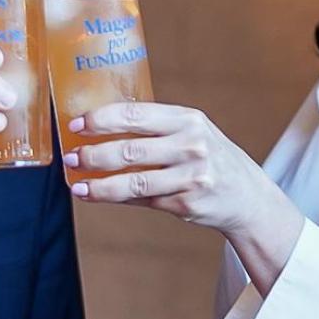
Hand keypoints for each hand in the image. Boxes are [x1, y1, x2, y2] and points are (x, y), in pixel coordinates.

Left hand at [64, 102, 302, 292]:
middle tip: (71, 157)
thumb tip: (100, 128)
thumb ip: (155, 129)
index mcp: (188, 119)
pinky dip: (116, 198)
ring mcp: (191, 176)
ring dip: (99, 184)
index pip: (136, 115)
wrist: (247, 196)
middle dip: (93, 155)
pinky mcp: (186, 203)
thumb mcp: (192, 132)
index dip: (101, 119)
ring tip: (77, 184)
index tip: (76, 124)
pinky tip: (97, 195)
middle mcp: (191, 145)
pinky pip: (142, 200)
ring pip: (133, 182)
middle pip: (130, 150)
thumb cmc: (210, 158)